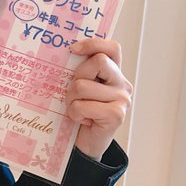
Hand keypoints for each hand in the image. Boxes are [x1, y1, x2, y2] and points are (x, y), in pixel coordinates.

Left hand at [66, 38, 131, 160]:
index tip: (73, 50)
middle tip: (74, 93)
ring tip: (76, 109)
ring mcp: (122, 99)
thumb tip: (63, 53)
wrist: (85, 142)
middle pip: (97, 62)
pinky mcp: (116, 115)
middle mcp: (121, 83)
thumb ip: (79, 70)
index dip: (94, 43)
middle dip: (77, 76)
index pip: (112, 48)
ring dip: (71, 99)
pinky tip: (82, 120)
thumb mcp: (79, 86)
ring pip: (83, 85)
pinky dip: (75, 114)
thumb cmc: (80, 110)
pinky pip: (82, 106)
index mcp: (113, 72)